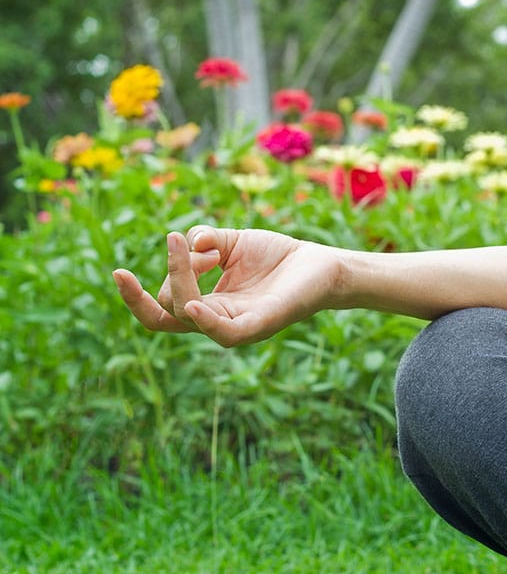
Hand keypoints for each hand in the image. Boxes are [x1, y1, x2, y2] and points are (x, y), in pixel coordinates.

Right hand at [113, 226, 345, 345]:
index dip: (135, 296)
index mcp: (207, 304)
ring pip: (190, 318)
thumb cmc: (276, 257)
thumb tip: (188, 244)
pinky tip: (194, 304)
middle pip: (168, 312)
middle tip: (191, 244)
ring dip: (180, 285)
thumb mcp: (232, 241)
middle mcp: (217, 319)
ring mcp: (238, 324)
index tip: (119, 272)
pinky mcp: (262, 324)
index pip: (160, 310)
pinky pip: (227, 334)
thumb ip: (205, 240)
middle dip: (171, 273)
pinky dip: (207, 322)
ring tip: (195, 254)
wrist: (321, 263)